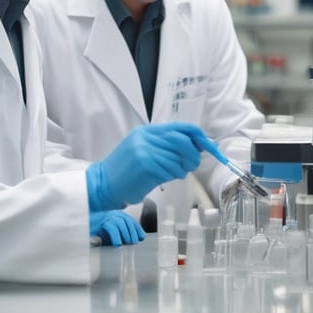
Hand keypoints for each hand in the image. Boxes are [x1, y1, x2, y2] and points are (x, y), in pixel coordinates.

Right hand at [86, 123, 209, 210]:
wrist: (102, 184)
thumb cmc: (126, 171)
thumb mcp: (144, 150)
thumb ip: (167, 145)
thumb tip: (198, 145)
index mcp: (147, 131)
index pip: (181, 127)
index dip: (199, 136)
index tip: (210, 146)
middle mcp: (146, 138)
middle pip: (182, 141)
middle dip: (194, 154)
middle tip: (192, 165)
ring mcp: (145, 151)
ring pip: (179, 159)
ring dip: (181, 170)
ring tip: (170, 174)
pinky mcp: (146, 166)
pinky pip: (171, 171)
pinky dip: (173, 177)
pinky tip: (163, 179)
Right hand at [90, 210, 145, 246]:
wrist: (83, 224)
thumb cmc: (98, 229)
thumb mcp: (111, 230)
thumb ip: (121, 232)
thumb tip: (134, 239)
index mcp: (117, 214)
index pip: (130, 220)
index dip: (137, 228)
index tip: (142, 237)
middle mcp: (113, 213)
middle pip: (126, 221)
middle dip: (132, 232)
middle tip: (134, 242)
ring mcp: (107, 216)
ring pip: (120, 224)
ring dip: (126, 234)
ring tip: (128, 243)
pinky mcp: (101, 222)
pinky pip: (111, 229)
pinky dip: (116, 237)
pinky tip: (117, 244)